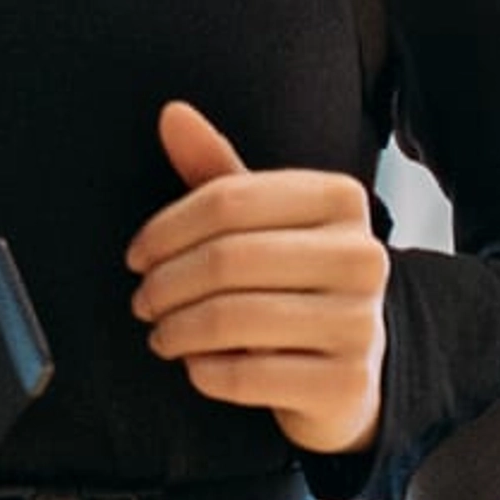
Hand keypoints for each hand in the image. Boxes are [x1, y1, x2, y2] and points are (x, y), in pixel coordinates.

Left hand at [126, 99, 386, 460]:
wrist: (349, 374)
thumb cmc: (294, 287)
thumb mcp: (263, 226)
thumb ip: (217, 172)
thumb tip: (171, 114)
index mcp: (342, 200)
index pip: (228, 200)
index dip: (166, 229)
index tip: (138, 256)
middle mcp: (362, 256)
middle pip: (228, 259)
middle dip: (166, 284)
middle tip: (142, 302)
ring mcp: (360, 324)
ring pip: (233, 318)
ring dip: (177, 330)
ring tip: (161, 335)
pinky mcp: (345, 385)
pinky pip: (247, 376)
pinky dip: (205, 372)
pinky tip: (196, 366)